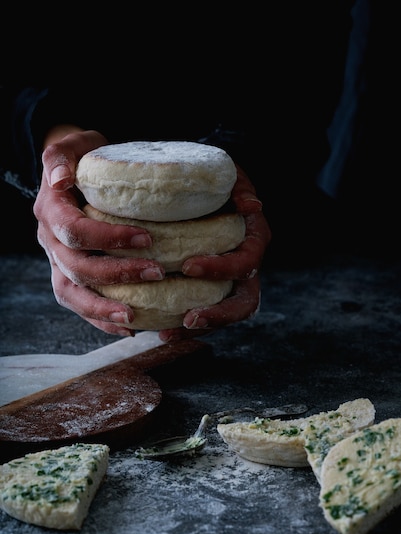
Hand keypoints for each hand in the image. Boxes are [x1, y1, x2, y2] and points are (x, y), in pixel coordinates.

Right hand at [34, 127, 165, 336]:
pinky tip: (129, 328)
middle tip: (157, 273)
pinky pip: (79, 304)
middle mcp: (49, 240)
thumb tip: (61, 179)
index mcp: (50, 210)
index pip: (75, 230)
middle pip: (77, 266)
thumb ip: (62, 156)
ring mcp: (56, 262)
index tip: (147, 237)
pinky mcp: (66, 276)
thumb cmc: (82, 158)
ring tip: (134, 318)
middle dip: (117, 273)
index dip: (108, 238)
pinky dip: (100, 320)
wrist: (70, 174)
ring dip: (103, 308)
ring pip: (72, 294)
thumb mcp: (73, 144)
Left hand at [159, 165, 271, 340]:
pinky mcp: (211, 290)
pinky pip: (204, 313)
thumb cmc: (217, 180)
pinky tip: (160, 331)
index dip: (221, 269)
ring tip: (167, 334)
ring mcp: (230, 283)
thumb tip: (252, 206)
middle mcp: (246, 267)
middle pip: (244, 303)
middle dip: (218, 315)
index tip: (188, 266)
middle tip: (189, 318)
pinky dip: (184, 326)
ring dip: (199, 329)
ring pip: (224, 316)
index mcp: (254, 242)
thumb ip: (241, 187)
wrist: (206, 188)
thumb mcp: (231, 176)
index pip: (245, 264)